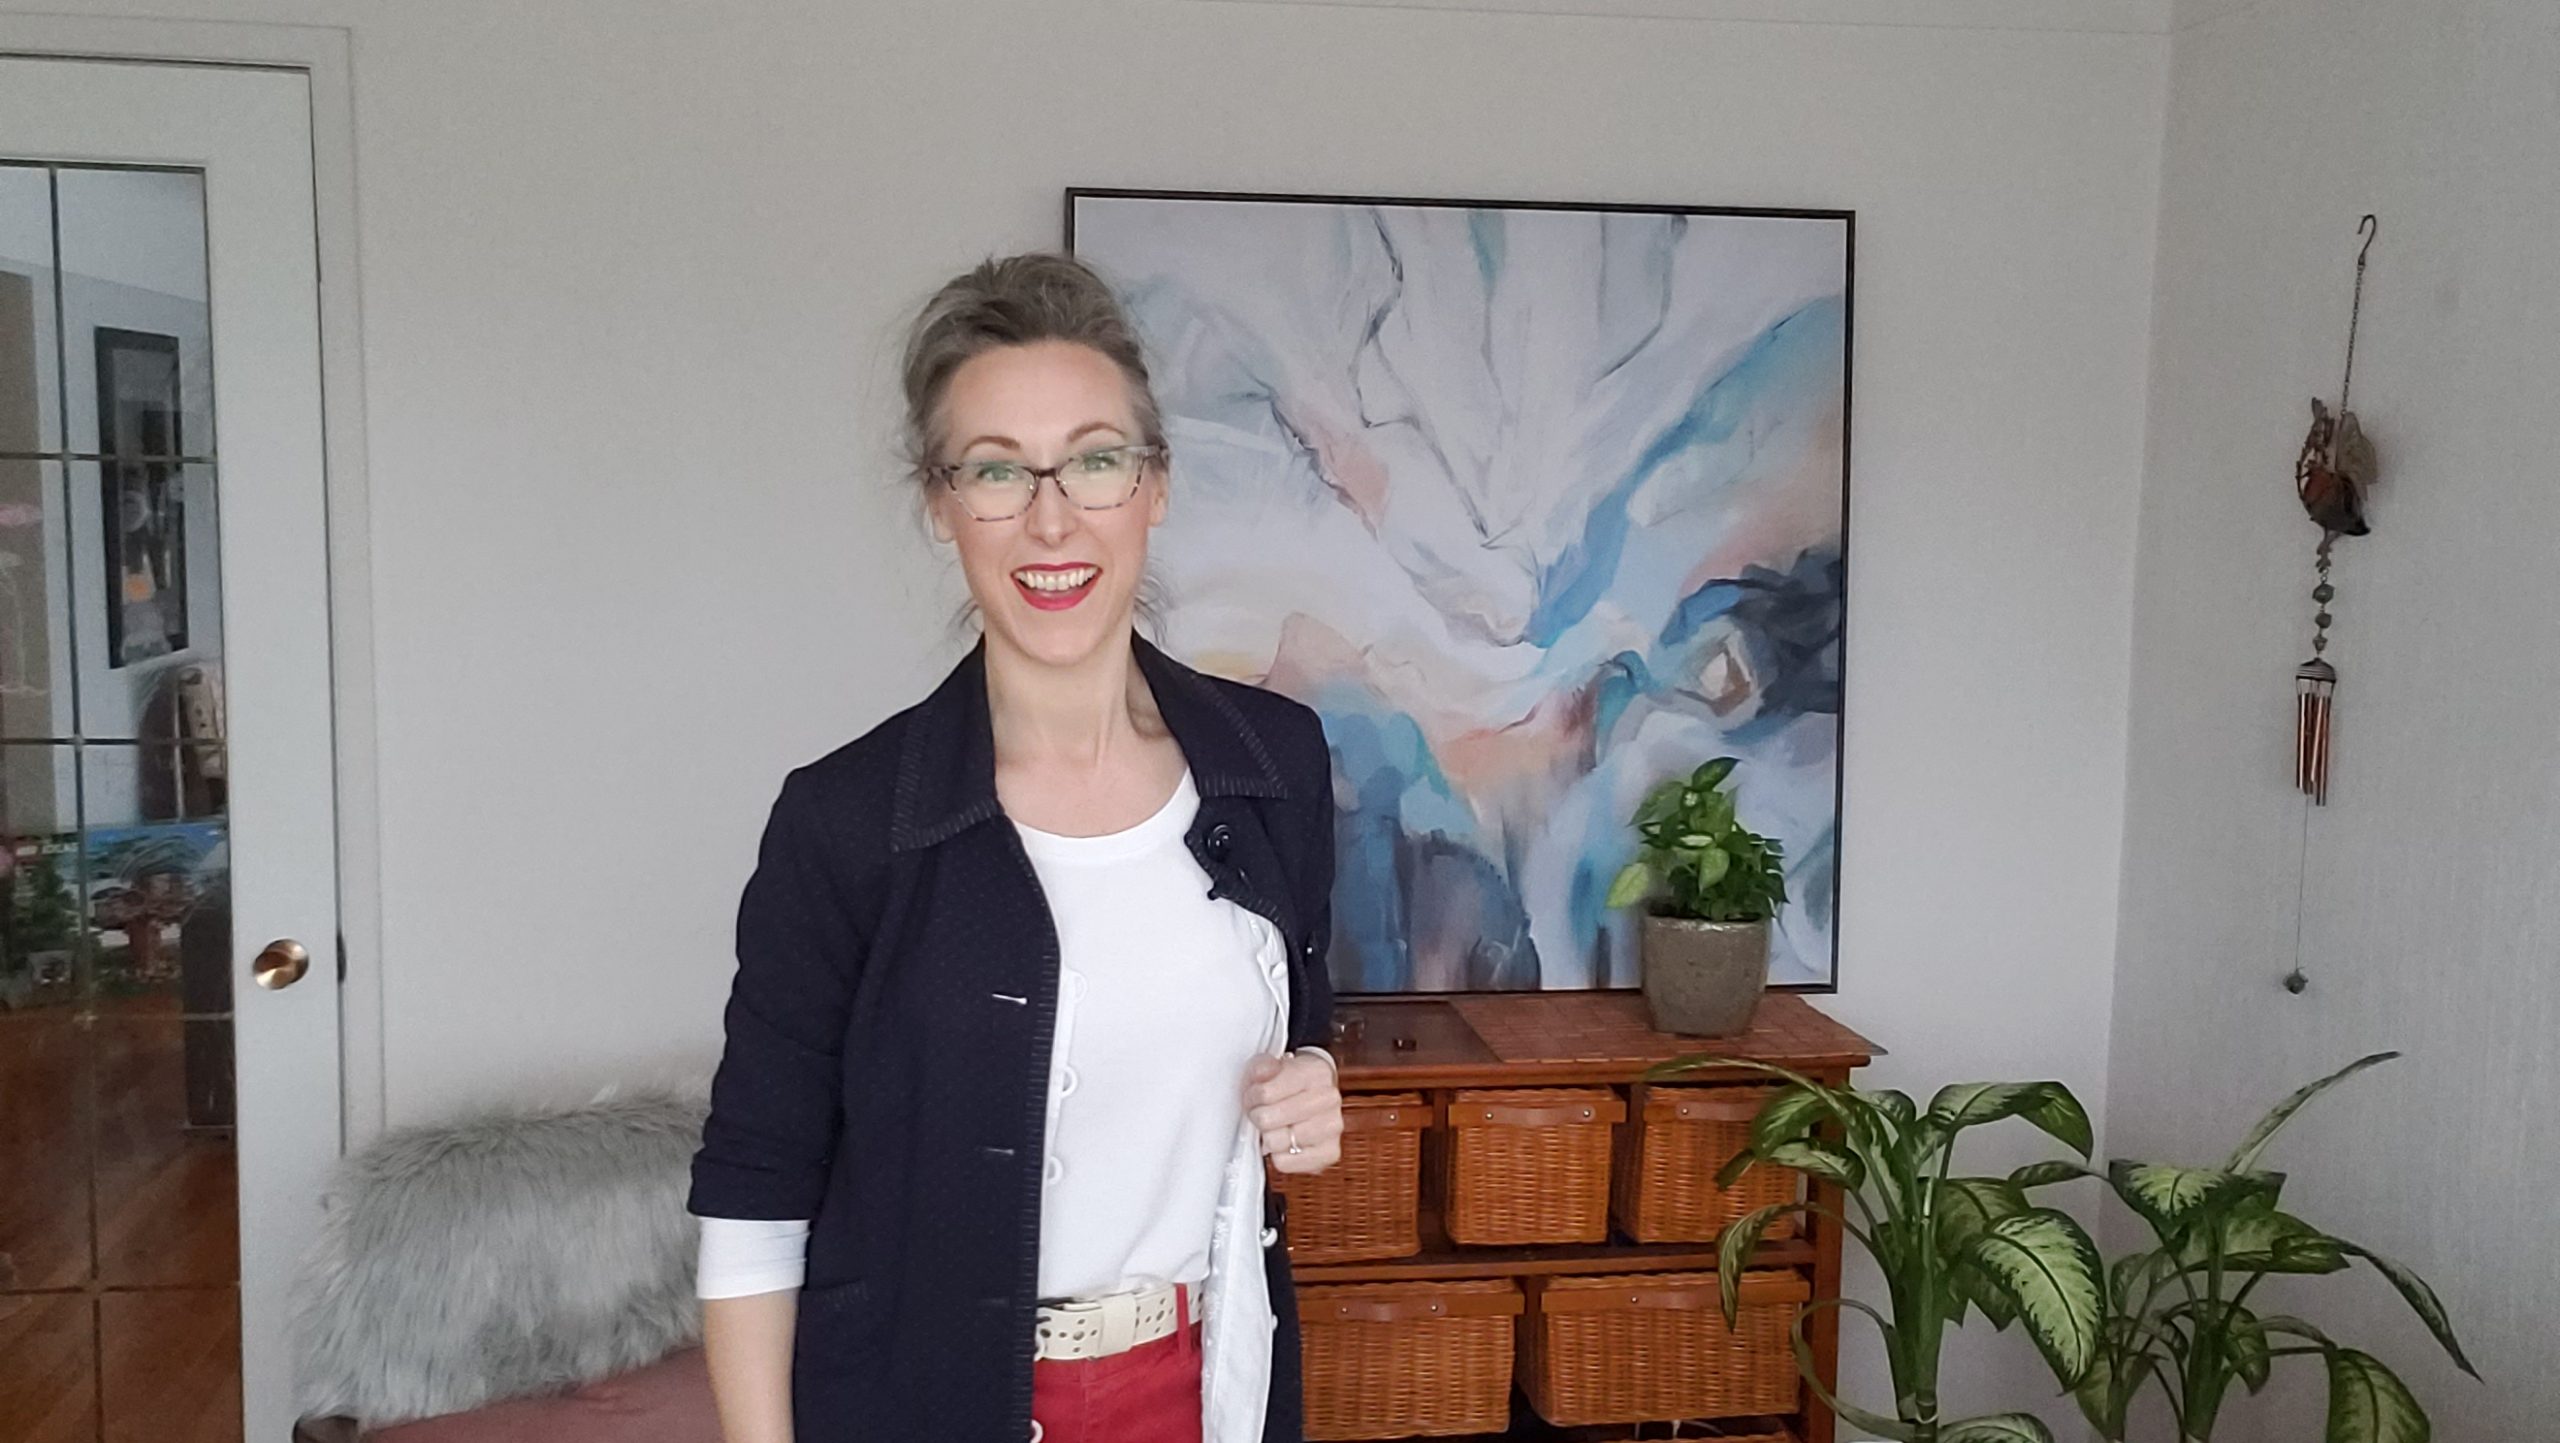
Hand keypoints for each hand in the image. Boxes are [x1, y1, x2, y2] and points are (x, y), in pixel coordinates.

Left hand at [1245, 1051, 1341, 1174]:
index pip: (1264, 1093)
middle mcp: (1329, 1099)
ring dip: (1267, 1137)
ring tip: (1272, 1127)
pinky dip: (1279, 1155)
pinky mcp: (1330, 1153)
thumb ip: (1262, 1067)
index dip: (1251, 1097)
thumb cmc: (1292, 1082)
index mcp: (1315, 1072)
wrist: (1318, 1094)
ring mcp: (1333, 1127)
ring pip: (1276, 1142)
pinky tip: (1285, 1143)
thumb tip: (1261, 1074)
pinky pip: (1285, 1163)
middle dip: (1257, 1117)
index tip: (1253, 1096)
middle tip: (1260, 1113)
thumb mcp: (1274, 1066)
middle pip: (1267, 1119)